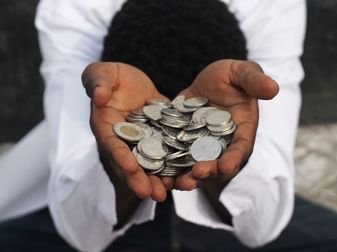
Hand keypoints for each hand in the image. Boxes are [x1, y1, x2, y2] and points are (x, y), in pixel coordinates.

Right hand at [82, 62, 170, 201]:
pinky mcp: (160, 136)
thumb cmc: (110, 76)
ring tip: (172, 190)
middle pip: (131, 163)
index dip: (120, 157)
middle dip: (142, 179)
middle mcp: (125, 140)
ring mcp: (143, 141)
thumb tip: (99, 97)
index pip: (112, 145)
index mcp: (106, 127)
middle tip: (154, 194)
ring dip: (160, 178)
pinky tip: (187, 172)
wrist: (130, 80)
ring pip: (150, 162)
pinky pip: (168, 150)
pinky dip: (175, 162)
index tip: (130, 168)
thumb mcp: (100, 74)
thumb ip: (98, 84)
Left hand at [174, 59, 278, 189]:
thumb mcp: (242, 72)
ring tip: (173, 182)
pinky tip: (157, 172)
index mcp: (241, 130)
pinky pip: (176, 158)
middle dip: (207, 172)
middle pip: (217, 164)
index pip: (240, 148)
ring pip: (195, 167)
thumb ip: (255, 80)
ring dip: (185, 177)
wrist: (208, 81)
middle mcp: (223, 144)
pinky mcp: (184, 143)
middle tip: (195, 175)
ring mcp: (202, 146)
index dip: (233, 159)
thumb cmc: (231, 76)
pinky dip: (168, 167)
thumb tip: (273, 88)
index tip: (225, 167)